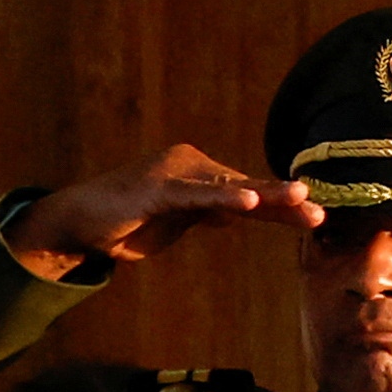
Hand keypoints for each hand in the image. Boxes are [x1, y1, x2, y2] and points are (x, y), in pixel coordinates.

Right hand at [8, 142, 320, 279]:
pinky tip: (248, 205)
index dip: (280, 209)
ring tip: (299, 199)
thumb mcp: (174, 223)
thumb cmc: (120, 223)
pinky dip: (222, 199)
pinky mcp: (156, 188)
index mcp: (200, 178)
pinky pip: (196, 195)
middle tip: (318, 214)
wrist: (73, 223)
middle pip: (246, 188)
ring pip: (228, 188)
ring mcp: (175, 174)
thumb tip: (238, 214)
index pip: (248, 195)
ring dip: (265, 196)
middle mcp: (192, 167)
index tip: (313, 221)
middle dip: (282, 203)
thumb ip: (207, 214)